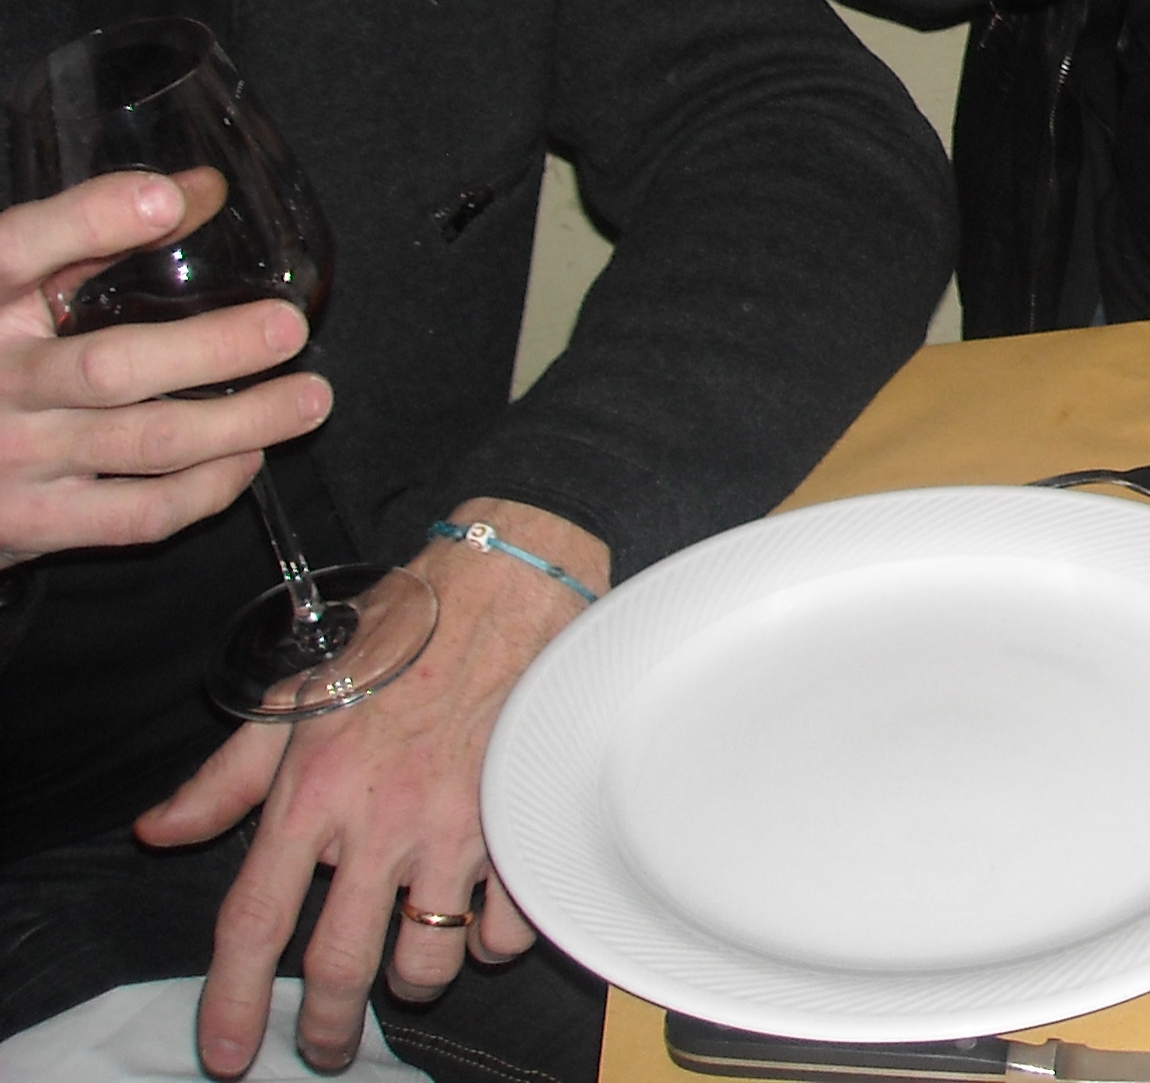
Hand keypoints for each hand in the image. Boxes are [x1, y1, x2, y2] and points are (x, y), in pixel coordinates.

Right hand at [0, 171, 328, 567]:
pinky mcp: (31, 524)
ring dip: (243, 422)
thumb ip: (90, 236)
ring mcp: (9, 458)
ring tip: (309, 398)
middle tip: (288, 328)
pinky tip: (247, 457)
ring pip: (146, 442)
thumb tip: (201, 190)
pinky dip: (207, 487)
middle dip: (214, 348)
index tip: (165, 200)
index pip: (21, 248)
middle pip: (111, 366)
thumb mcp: (11, 292)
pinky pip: (139, 515)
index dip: (92, 220)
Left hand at [143, 499, 608, 1076]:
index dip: (231, 1003)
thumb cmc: (405, 634)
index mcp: (316, 790)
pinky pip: (506, 924)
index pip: (253, 921)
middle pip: (338, 965)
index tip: (230, 1055)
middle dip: (324, 1026)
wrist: (513, 582)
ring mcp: (460, 824)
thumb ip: (226, 777)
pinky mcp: (522, 819)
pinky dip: (488, 938)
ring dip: (410, 980)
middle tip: (325, 1045)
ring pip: (427, 958)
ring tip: (405, 970)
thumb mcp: (298, 696)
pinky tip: (478, 920)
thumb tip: (159, 832)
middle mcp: (383, 818)